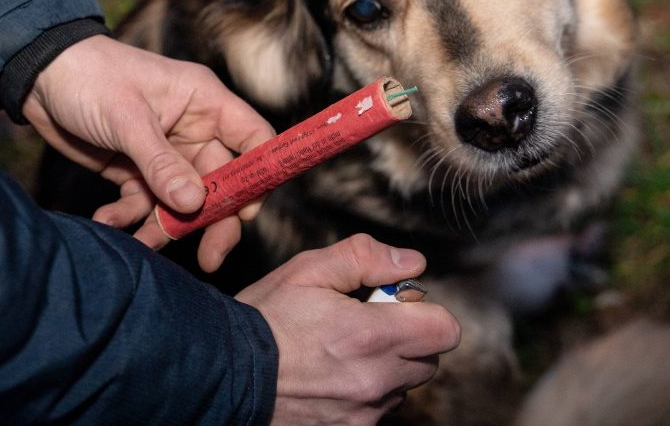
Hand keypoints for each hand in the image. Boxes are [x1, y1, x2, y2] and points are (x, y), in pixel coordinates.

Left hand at [23, 35, 274, 270]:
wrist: (37, 76)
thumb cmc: (90, 78)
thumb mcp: (127, 119)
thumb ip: (160, 163)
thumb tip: (194, 203)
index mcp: (204, 102)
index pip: (253, 139)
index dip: (258, 175)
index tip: (248, 212)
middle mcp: (191, 129)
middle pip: (220, 183)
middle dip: (214, 221)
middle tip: (210, 259)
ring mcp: (163, 153)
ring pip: (180, 202)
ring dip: (165, 227)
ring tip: (142, 245)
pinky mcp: (133, 171)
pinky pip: (143, 204)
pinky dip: (129, 218)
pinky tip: (107, 222)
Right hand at [237, 235, 461, 425]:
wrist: (224, 375)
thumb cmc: (265, 318)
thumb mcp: (308, 271)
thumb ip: (365, 258)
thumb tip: (413, 263)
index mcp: (372, 336)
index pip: (445, 330)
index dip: (424, 311)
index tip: (392, 302)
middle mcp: (376, 381)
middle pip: (428, 360)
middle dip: (406, 338)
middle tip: (362, 322)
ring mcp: (364, 413)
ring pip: (402, 386)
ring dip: (385, 367)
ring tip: (338, 351)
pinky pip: (376, 410)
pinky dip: (363, 392)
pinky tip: (327, 376)